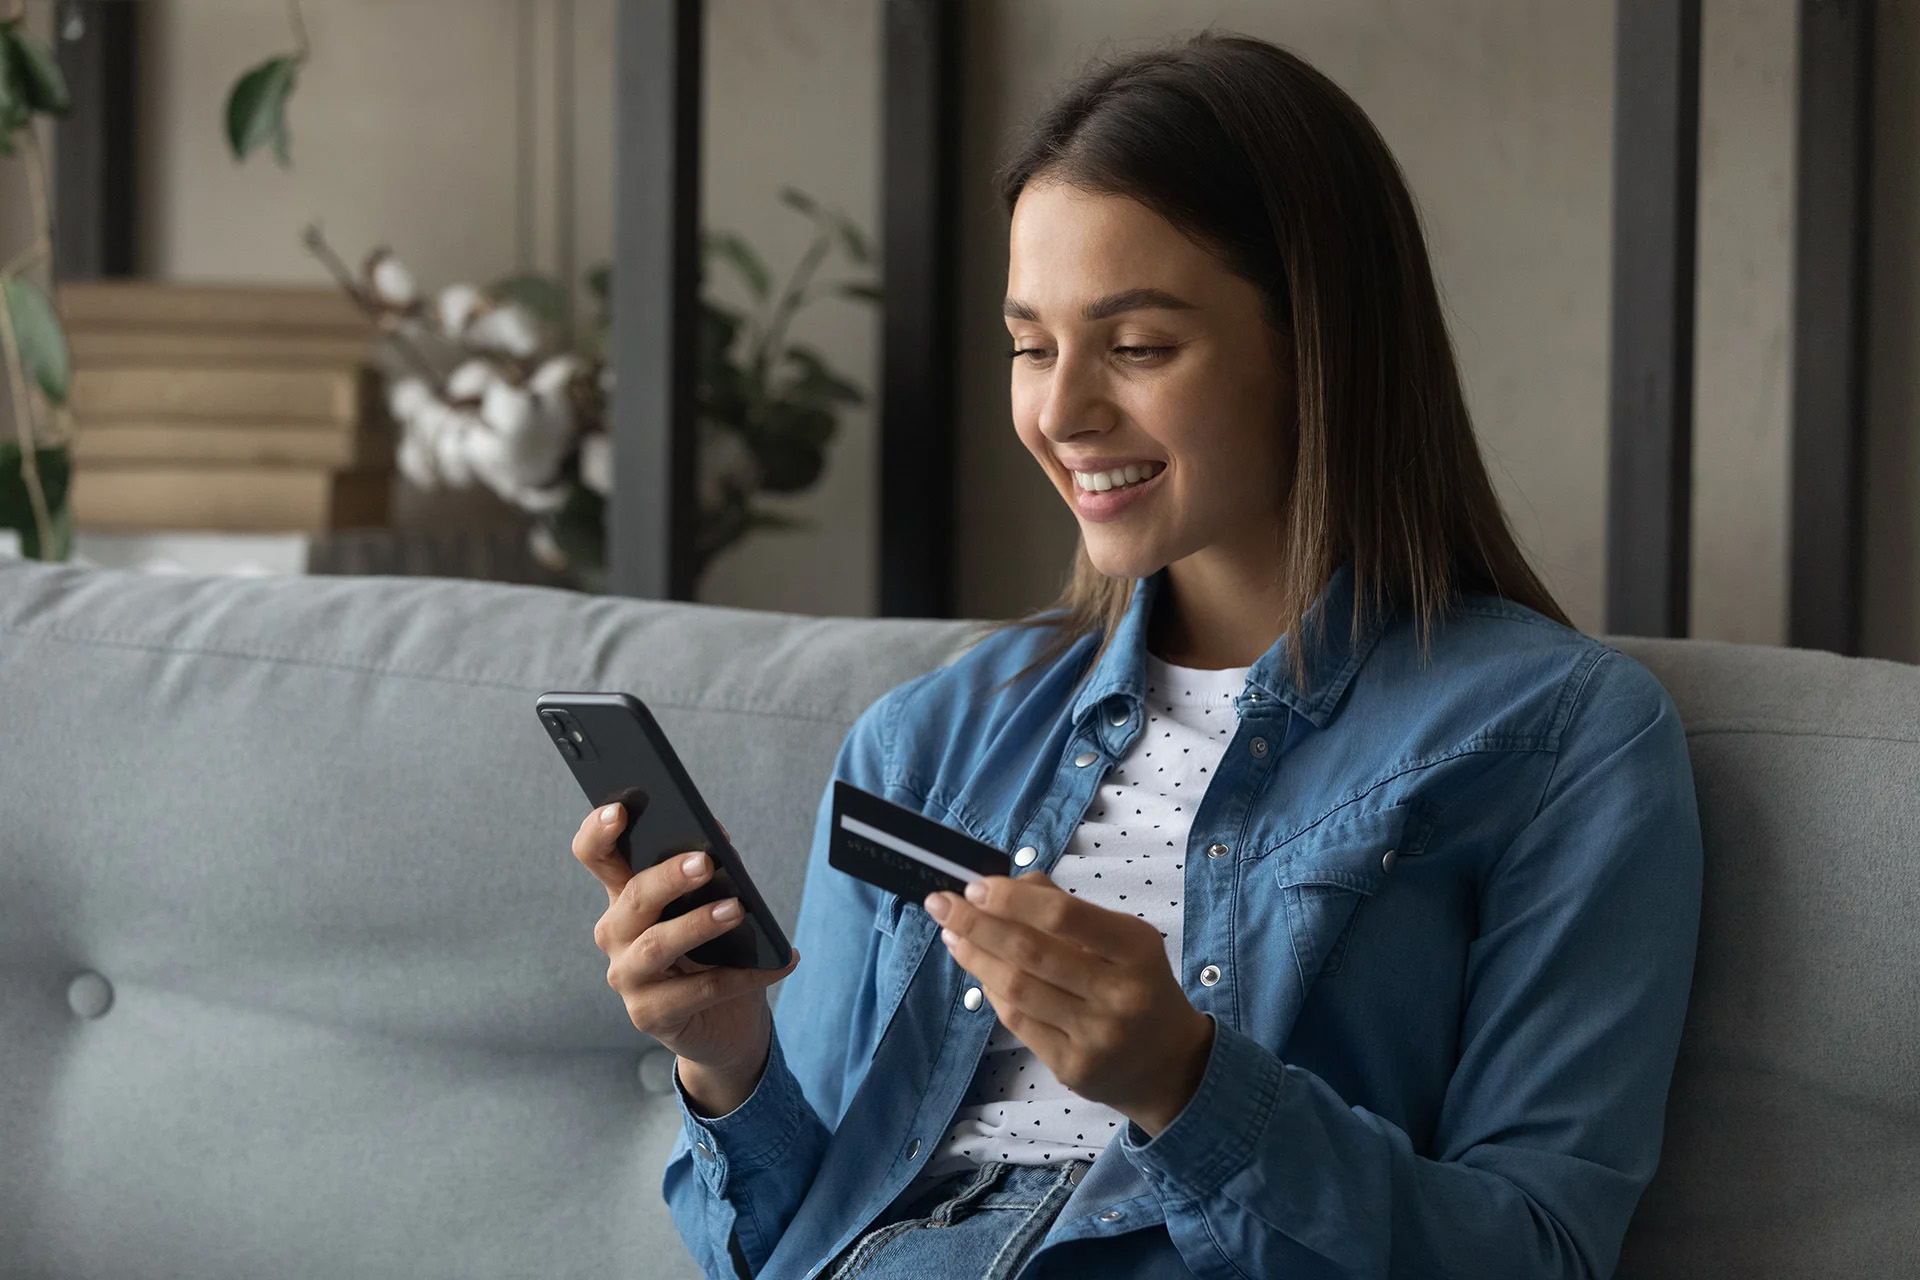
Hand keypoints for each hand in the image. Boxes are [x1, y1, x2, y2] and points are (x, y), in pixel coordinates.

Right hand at [571, 803, 797, 1108]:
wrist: (727, 1023)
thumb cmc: (717, 951)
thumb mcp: (713, 903)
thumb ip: (709, 869)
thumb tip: (719, 838)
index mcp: (625, 897)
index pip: (596, 857)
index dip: (598, 833)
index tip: (618, 809)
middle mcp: (616, 935)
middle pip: (632, 900)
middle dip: (668, 878)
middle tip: (706, 862)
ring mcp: (628, 978)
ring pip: (656, 946)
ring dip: (698, 925)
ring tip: (738, 909)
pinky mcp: (650, 1016)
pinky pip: (699, 990)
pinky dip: (744, 975)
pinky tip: (779, 962)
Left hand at [925, 871, 1214, 1138]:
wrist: (1170, 1066)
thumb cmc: (1138, 986)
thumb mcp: (1123, 939)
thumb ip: (1067, 909)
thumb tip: (1006, 886)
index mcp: (1135, 948)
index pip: (1063, 915)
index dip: (1011, 899)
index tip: (974, 887)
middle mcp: (1119, 993)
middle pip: (1030, 951)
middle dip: (976, 924)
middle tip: (942, 904)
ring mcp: (1096, 1035)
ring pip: (1017, 989)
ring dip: (976, 958)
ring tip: (953, 937)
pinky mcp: (1073, 1068)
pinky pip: (1019, 1023)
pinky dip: (994, 993)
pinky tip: (982, 974)